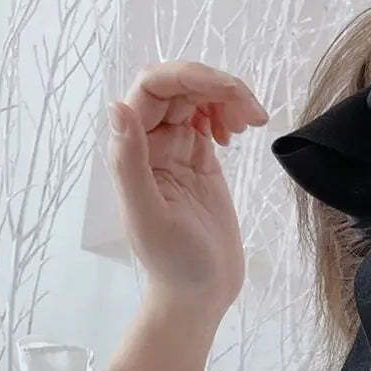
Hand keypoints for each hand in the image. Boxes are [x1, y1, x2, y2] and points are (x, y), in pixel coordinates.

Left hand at [107, 60, 268, 318]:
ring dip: (228, 98)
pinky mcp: (201, 162)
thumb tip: (118, 107)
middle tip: (252, 114)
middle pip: (180, 86)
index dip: (190, 77)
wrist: (200, 293)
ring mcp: (177, 150)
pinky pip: (210, 118)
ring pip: (198, 98)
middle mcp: (151, 143)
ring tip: (252, 123)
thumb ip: (130, 162)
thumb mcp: (149, 215)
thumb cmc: (173, 263)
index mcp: (133, 150)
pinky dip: (229, 113)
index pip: (154, 87)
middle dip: (218, 87)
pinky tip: (240, 133)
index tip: (230, 93)